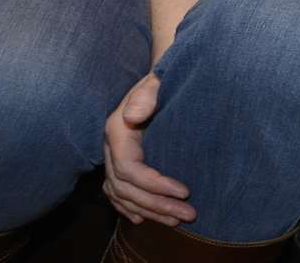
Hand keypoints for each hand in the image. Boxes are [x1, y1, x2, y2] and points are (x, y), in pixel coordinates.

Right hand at [102, 73, 195, 225]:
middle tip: (189, 213)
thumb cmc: (161, 80)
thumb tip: (132, 117)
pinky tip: (144, 218)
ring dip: (149, 210)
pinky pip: (117, 193)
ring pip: (122, 194)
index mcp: (117, 131)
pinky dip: (128, 208)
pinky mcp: (120, 163)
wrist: (158, 79)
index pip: (130, 169)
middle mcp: (111, 148)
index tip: (185, 191)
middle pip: (127, 188)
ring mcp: (113, 157)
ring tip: (177, 219)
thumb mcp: (156, 81)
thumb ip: (146, 96)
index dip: (155, 184)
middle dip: (157, 204)